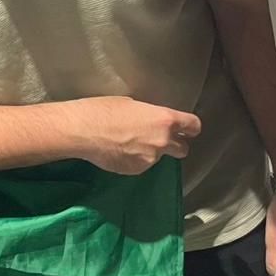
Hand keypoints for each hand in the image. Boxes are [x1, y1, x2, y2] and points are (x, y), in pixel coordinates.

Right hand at [74, 95, 201, 175]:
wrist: (82, 131)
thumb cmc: (103, 110)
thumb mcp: (131, 105)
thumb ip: (148, 116)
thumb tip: (149, 122)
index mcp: (164, 120)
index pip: (193, 126)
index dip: (190, 128)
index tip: (187, 129)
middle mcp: (163, 142)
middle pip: (183, 148)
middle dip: (174, 144)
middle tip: (158, 139)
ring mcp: (151, 159)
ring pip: (158, 157)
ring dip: (150, 152)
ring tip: (128, 143)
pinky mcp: (137, 170)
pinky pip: (142, 165)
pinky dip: (135, 160)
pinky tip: (119, 151)